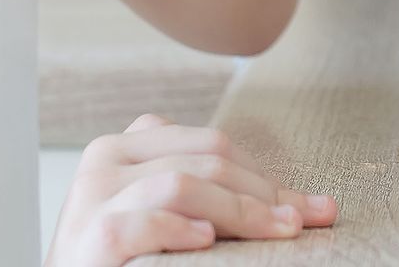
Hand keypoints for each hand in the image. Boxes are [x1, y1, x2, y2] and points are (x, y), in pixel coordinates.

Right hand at [45, 113, 337, 265]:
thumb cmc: (121, 258)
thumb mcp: (164, 214)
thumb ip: (210, 195)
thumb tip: (308, 208)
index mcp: (127, 146)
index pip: (209, 143)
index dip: (262, 173)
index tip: (307, 207)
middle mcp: (106, 159)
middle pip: (203, 159)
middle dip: (262, 193)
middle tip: (302, 222)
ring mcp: (92, 196)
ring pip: (181, 182)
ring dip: (239, 210)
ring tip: (277, 233)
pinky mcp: (90, 235)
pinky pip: (143, 222)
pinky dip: (180, 230)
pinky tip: (207, 241)